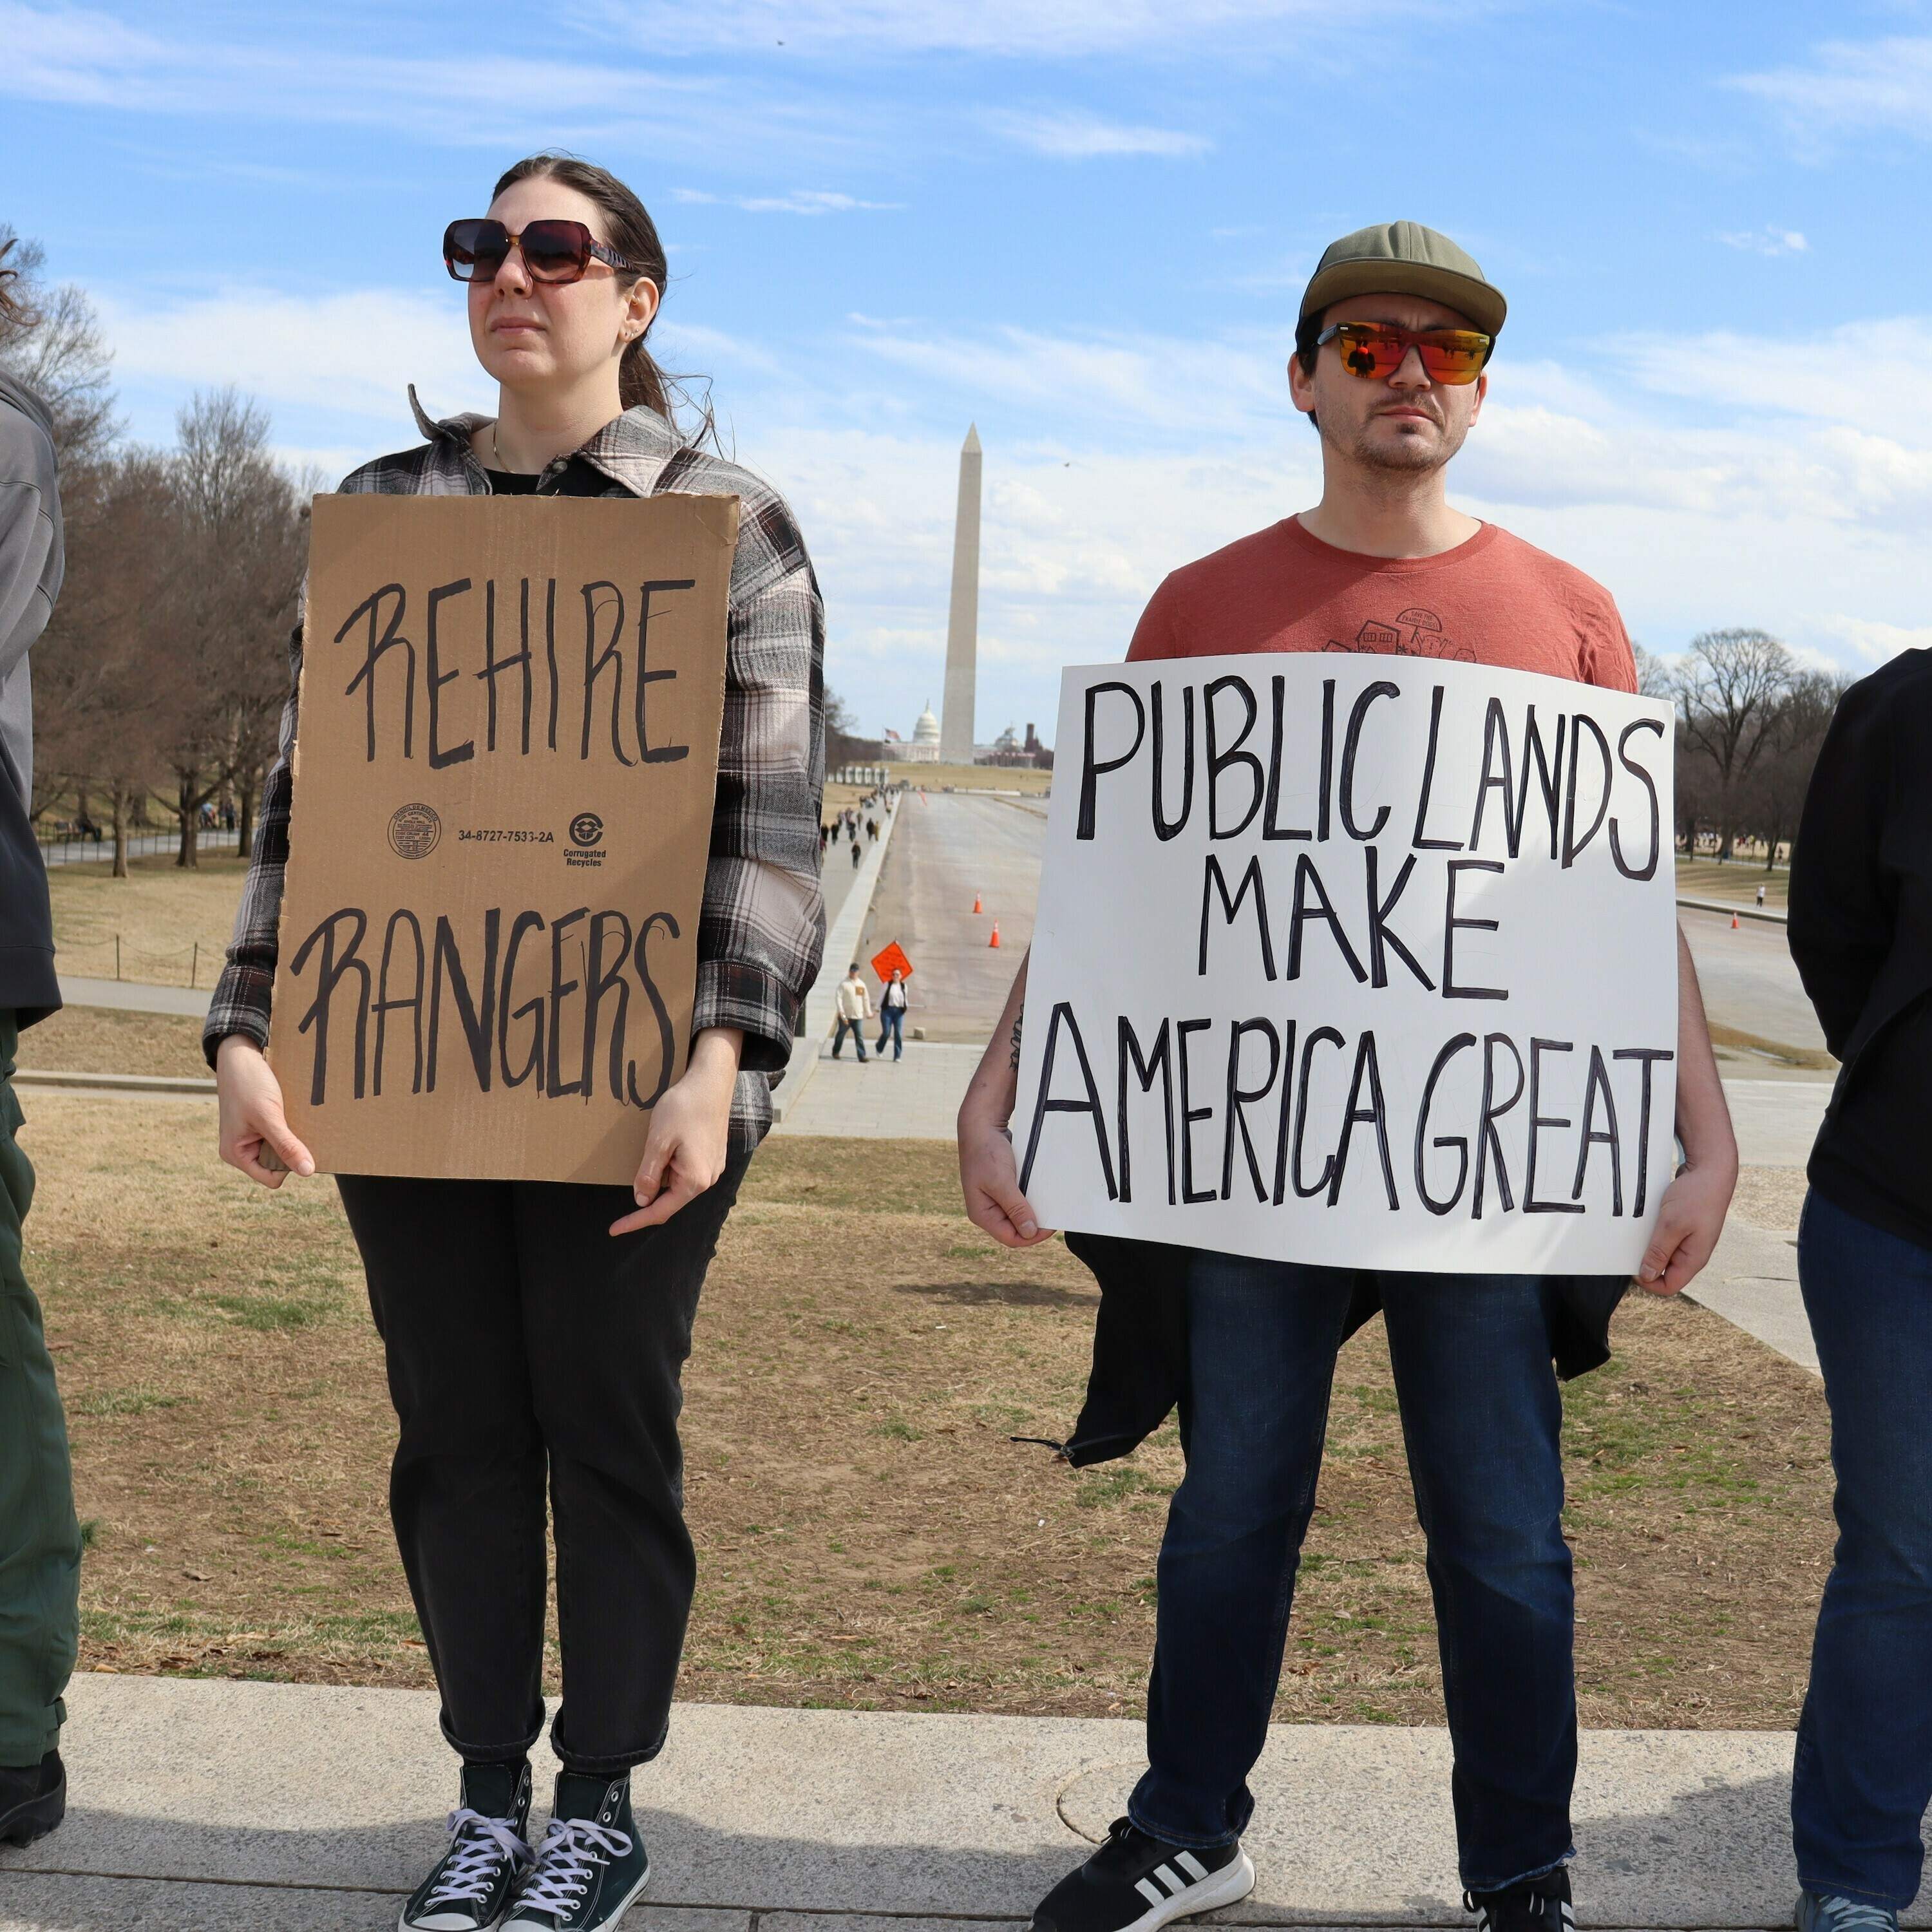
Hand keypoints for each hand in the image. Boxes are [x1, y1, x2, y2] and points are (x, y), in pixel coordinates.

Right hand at [215, 1035, 314, 1187]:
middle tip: (298, 1126)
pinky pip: (281, 1133)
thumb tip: (307, 1171)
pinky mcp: (260, 1123)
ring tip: (295, 1117)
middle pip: (278, 1164)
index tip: (299, 1143)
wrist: (240, 1054)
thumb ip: (286, 1145)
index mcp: (235, 1154)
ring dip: (292, 1135)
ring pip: (281, 1148)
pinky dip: (290, 1125)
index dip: (288, 1166)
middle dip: (291, 1148)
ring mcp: (251, 1136)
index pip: (272, 1178)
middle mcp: (241, 1149)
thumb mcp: (268, 1116)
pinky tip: (293, 1111)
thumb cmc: (248, 1084)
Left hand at [610, 1027, 740, 1235]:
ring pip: (677, 1183)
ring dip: (660, 1171)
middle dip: (649, 1187)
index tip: (613, 1229)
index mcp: (694, 1180)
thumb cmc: (685, 1109)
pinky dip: (670, 1164)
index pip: (660, 1211)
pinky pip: (686, 1171)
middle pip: (670, 1198)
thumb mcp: (658, 1141)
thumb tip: (641, 1200)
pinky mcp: (712, 1156)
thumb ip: (648, 1175)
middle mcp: (707, 1179)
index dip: (635, 1221)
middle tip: (639, 1158)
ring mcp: (712, 1168)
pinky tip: (667, 1142)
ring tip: (658, 1141)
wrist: (712, 1082)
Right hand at [958, 1107, 1053, 1247]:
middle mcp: (989, 1210)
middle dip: (1035, 1224)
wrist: (981, 1125)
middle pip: (1017, 1229)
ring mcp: (997, 1199)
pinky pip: (1022, 1200)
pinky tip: (1044, 1193)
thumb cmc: (985, 1152)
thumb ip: (1015, 1208)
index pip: (1011, 1238)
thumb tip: (1030, 1233)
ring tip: (1051, 1205)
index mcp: (982, 1214)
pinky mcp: (1005, 1188)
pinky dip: (1034, 1198)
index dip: (1032, 1237)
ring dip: (1036, 1211)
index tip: (1051, 1226)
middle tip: (1054, 1215)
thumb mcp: (1001, 1182)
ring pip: (1021, 1215)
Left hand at [1633, 1156, 1735, 1295]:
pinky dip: (1652, 1232)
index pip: (1669, 1286)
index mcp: (1693, 1259)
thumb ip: (1659, 1251)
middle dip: (1645, 1262)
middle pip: (1664, 1271)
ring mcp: (1688, 1239)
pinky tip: (1644, 1222)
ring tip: (1637, 1232)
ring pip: (1662, 1252)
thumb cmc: (1696, 1196)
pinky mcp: (1683, 1227)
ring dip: (1647, 1245)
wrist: (1711, 1170)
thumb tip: (1647, 1276)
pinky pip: (1664, 1237)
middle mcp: (1692, 1252)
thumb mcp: (1672, 1225)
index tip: (1632, 1266)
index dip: (1648, 1282)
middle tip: (1630, 1246)